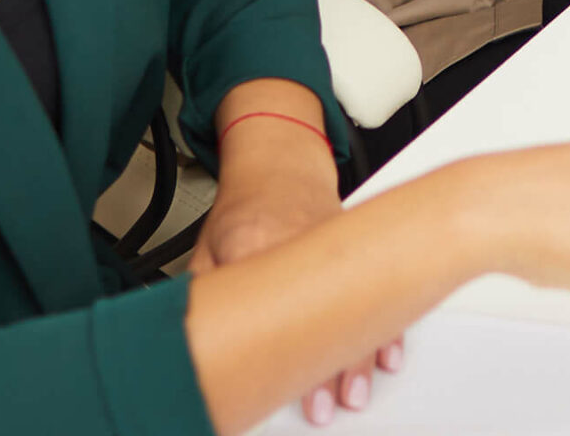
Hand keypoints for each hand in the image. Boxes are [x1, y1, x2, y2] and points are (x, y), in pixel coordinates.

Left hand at [201, 109, 394, 425]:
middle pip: (316, 312)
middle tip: (320, 403)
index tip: (274, 382)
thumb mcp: (206, 246)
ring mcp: (333, 248)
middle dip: (322, 364)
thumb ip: (201, 291)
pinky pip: (377, 290)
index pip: (263, 300)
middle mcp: (300, 243)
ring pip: (354, 304)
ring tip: (353, 391)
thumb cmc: (245, 209)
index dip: (269, 347)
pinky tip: (387, 353)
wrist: (282, 166)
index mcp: (253, 242)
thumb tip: (182, 340)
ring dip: (358, 353)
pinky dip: (386, 325)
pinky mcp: (356, 251)